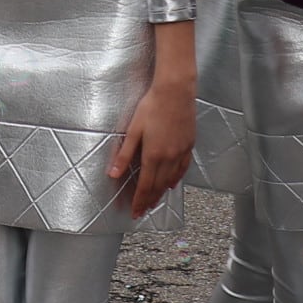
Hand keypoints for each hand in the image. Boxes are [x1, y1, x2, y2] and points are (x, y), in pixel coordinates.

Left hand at [108, 32, 195, 216]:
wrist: (175, 91)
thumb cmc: (152, 106)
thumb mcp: (133, 130)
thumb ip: (124, 154)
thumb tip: (113, 174)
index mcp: (153, 155)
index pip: (145, 186)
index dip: (139, 201)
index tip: (135, 212)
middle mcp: (169, 157)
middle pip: (158, 186)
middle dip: (149, 201)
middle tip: (143, 211)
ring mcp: (181, 152)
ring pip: (171, 179)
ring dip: (162, 193)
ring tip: (155, 201)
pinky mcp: (189, 145)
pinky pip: (183, 168)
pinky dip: (176, 179)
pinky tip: (172, 183)